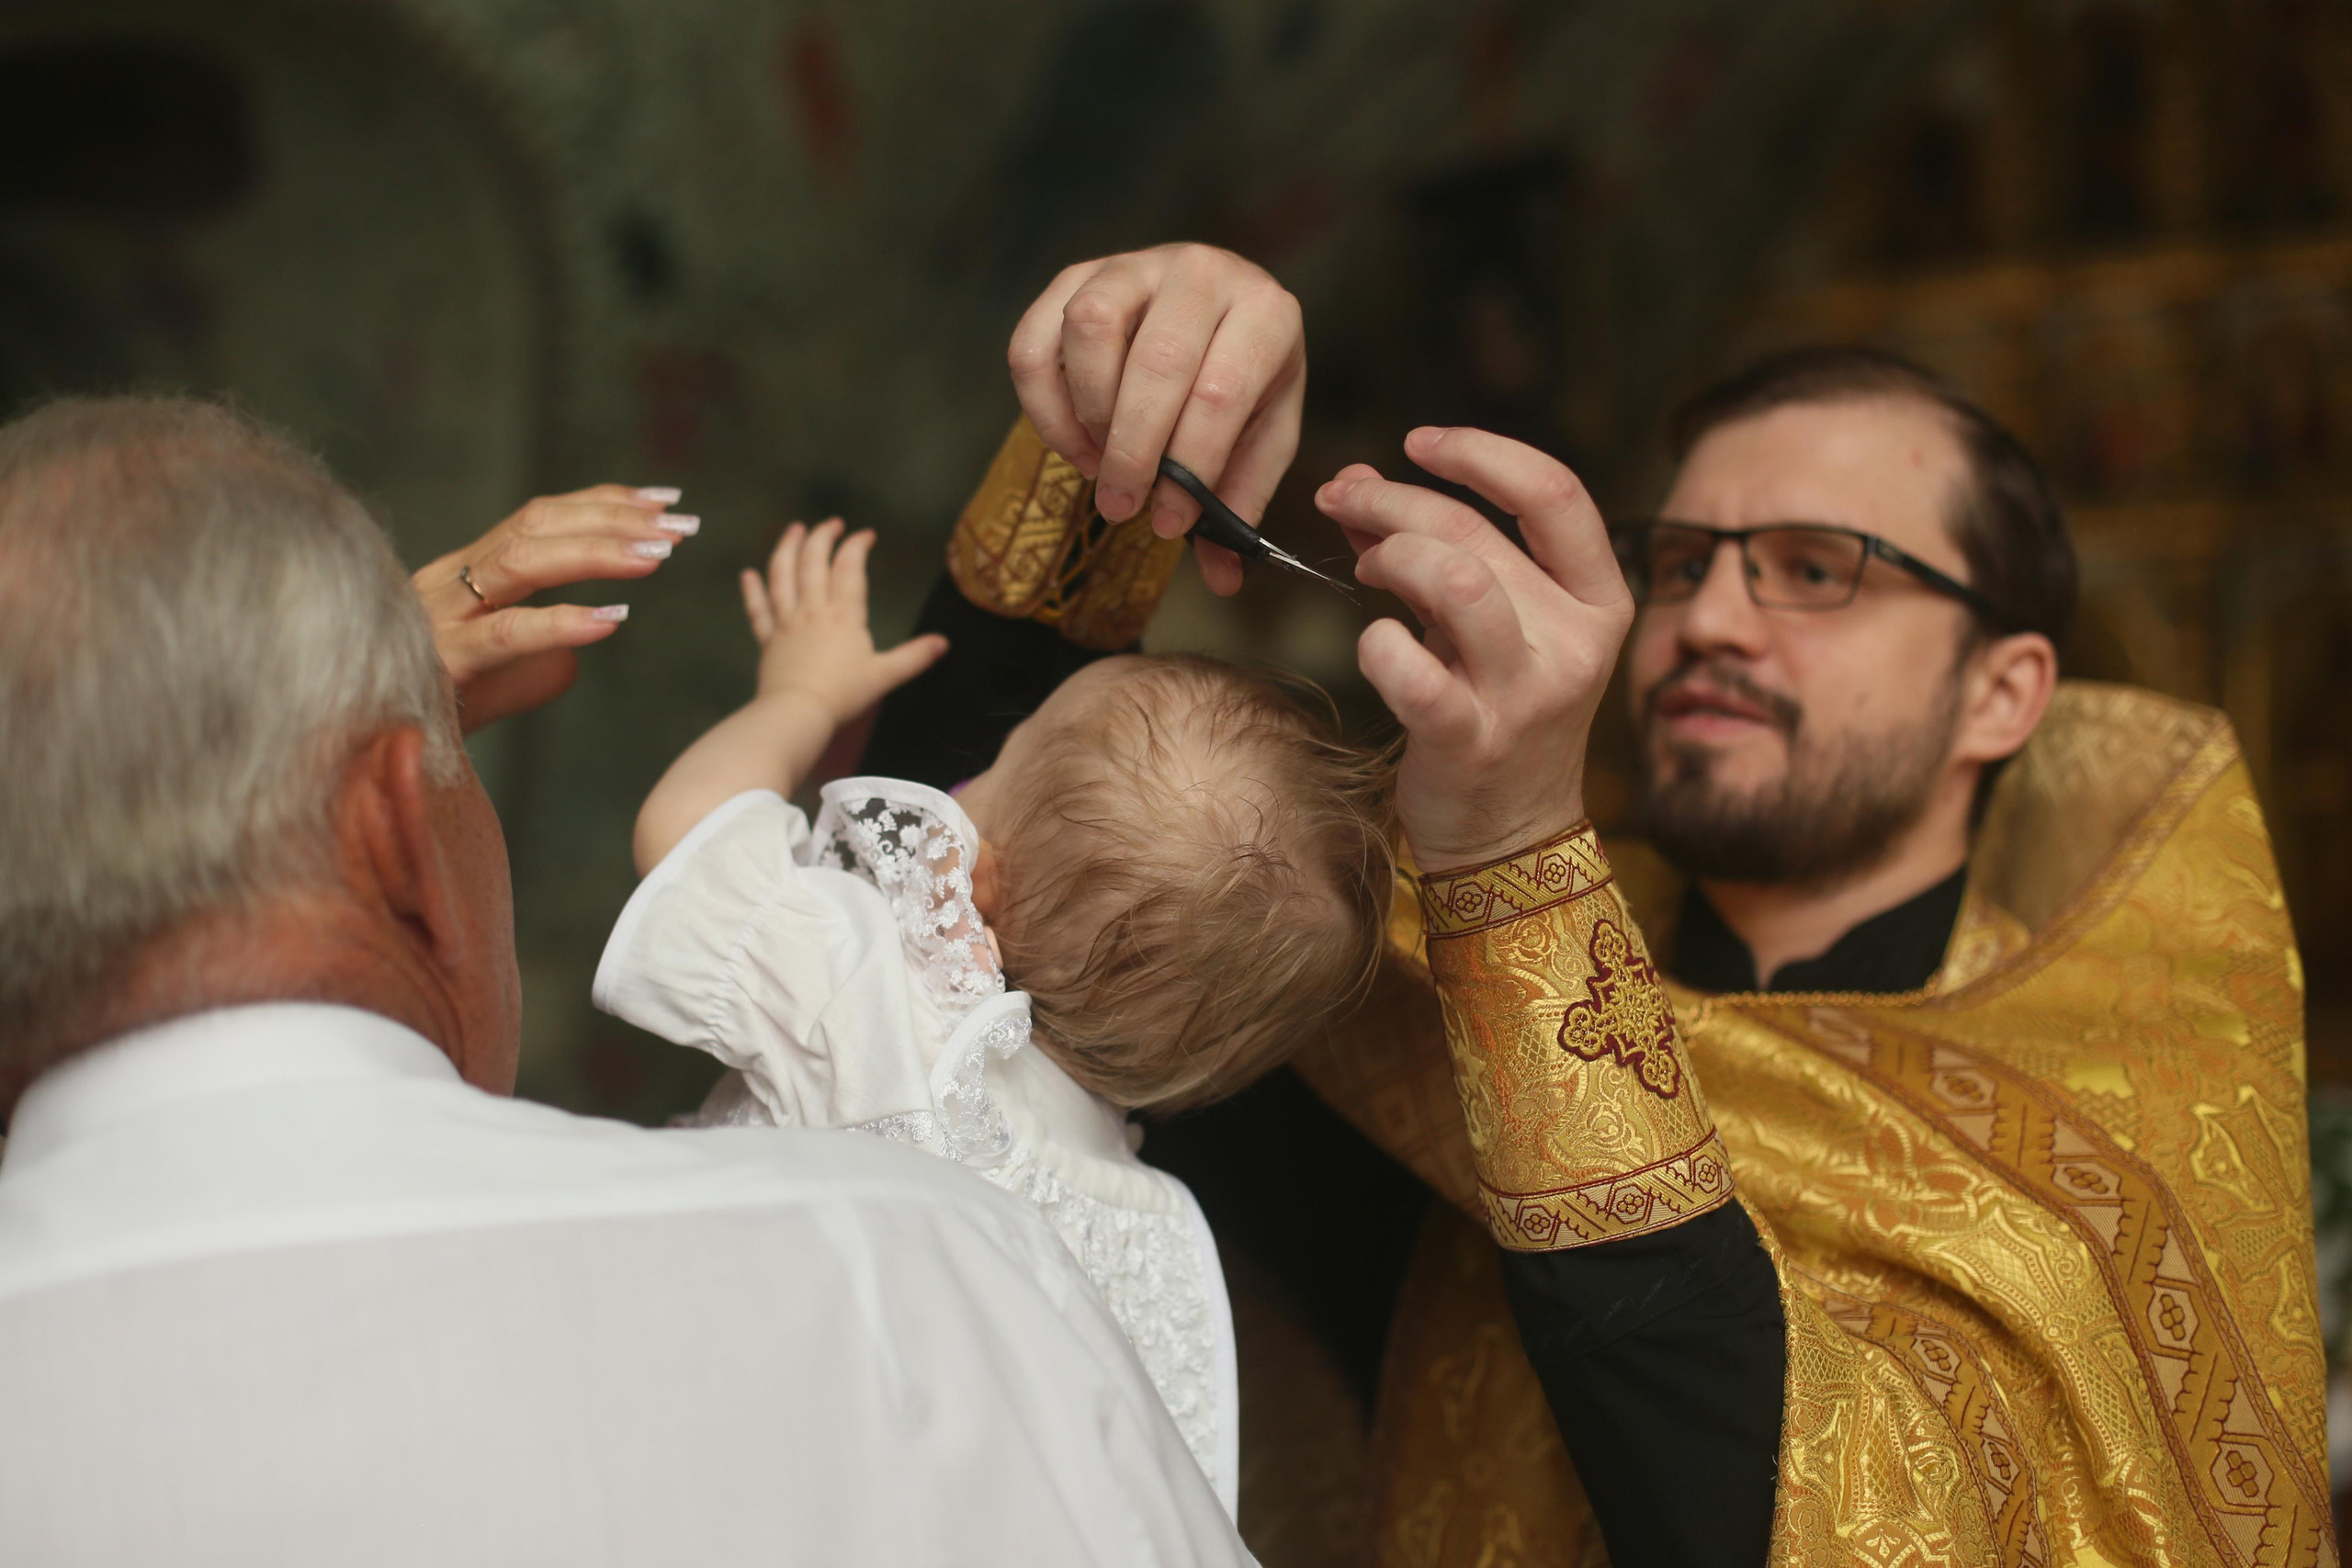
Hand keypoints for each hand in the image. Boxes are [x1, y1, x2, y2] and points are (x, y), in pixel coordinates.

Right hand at [415, 485, 694, 730]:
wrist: (369, 756)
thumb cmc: (433, 716)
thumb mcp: (499, 679)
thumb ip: (539, 656)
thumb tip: (581, 646)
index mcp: (463, 574)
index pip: (538, 518)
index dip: (602, 503)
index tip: (664, 502)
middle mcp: (449, 582)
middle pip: (535, 526)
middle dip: (613, 519)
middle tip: (679, 526)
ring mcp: (440, 618)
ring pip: (520, 562)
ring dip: (596, 553)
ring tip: (657, 557)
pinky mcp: (438, 663)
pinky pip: (506, 635)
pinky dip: (561, 622)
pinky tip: (612, 617)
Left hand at [742, 518, 947, 726]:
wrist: (798, 712)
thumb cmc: (843, 694)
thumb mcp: (885, 675)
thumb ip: (914, 657)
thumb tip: (943, 643)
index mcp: (843, 615)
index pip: (849, 569)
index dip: (857, 546)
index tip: (866, 534)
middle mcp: (812, 610)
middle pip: (813, 563)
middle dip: (822, 537)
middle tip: (831, 523)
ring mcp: (786, 622)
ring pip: (782, 577)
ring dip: (787, 549)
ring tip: (793, 530)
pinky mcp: (768, 639)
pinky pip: (758, 610)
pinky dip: (752, 591)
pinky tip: (747, 575)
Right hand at [1008, 243, 1304, 596]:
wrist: (1217, 310)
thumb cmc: (1243, 381)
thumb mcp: (1262, 437)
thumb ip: (1240, 500)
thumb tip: (1222, 578)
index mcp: (1265, 313)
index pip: (1220, 393)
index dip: (1191, 467)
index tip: (1171, 525)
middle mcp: (1201, 273)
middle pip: (1157, 362)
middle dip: (1134, 452)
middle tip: (1122, 506)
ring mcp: (1134, 266)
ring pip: (1091, 329)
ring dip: (1089, 413)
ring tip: (1099, 463)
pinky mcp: (1077, 275)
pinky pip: (1036, 336)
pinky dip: (1042, 402)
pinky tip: (1070, 442)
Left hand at [1317, 427, 1632, 871]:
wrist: (1509, 834)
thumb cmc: (1495, 710)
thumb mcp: (1488, 623)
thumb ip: (1439, 548)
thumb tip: (1361, 480)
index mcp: (1597, 600)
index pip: (1554, 493)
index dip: (1480, 453)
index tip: (1417, 442)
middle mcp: (1574, 643)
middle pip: (1476, 533)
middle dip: (1392, 501)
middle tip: (1344, 501)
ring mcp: (1527, 696)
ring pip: (1456, 582)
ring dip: (1392, 557)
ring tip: (1365, 568)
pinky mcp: (1473, 742)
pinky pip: (1414, 673)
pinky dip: (1378, 644)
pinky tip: (1375, 643)